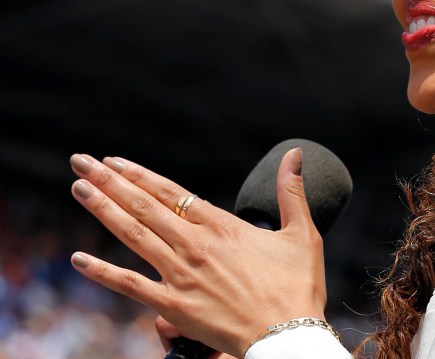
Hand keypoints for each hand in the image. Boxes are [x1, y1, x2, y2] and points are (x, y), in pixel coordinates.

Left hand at [69, 147, 325, 357]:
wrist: (287, 335)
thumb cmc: (297, 287)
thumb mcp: (302, 234)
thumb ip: (291, 192)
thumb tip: (295, 153)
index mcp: (222, 226)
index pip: (171, 192)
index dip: (139, 175)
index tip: (114, 161)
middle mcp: (195, 245)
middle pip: (143, 206)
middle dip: (108, 182)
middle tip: (81, 161)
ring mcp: (181, 275)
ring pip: (133, 235)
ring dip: (103, 210)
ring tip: (78, 189)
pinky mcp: (174, 306)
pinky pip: (131, 286)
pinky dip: (103, 272)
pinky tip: (78, 260)